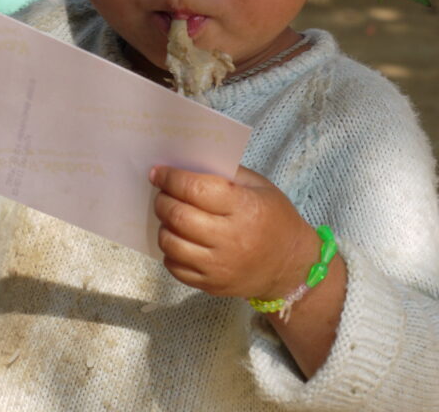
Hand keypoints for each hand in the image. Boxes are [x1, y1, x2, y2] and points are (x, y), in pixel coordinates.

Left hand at [149, 165, 318, 299]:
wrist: (293, 268)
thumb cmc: (275, 219)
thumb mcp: (259, 187)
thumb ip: (225, 173)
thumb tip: (185, 165)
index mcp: (244, 208)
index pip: (196, 189)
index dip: (171, 178)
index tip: (157, 172)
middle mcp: (231, 239)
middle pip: (178, 216)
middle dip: (162, 200)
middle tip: (161, 193)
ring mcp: (220, 266)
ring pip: (171, 243)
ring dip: (163, 225)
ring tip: (169, 216)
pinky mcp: (212, 285)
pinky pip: (175, 268)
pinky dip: (170, 251)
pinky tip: (179, 239)